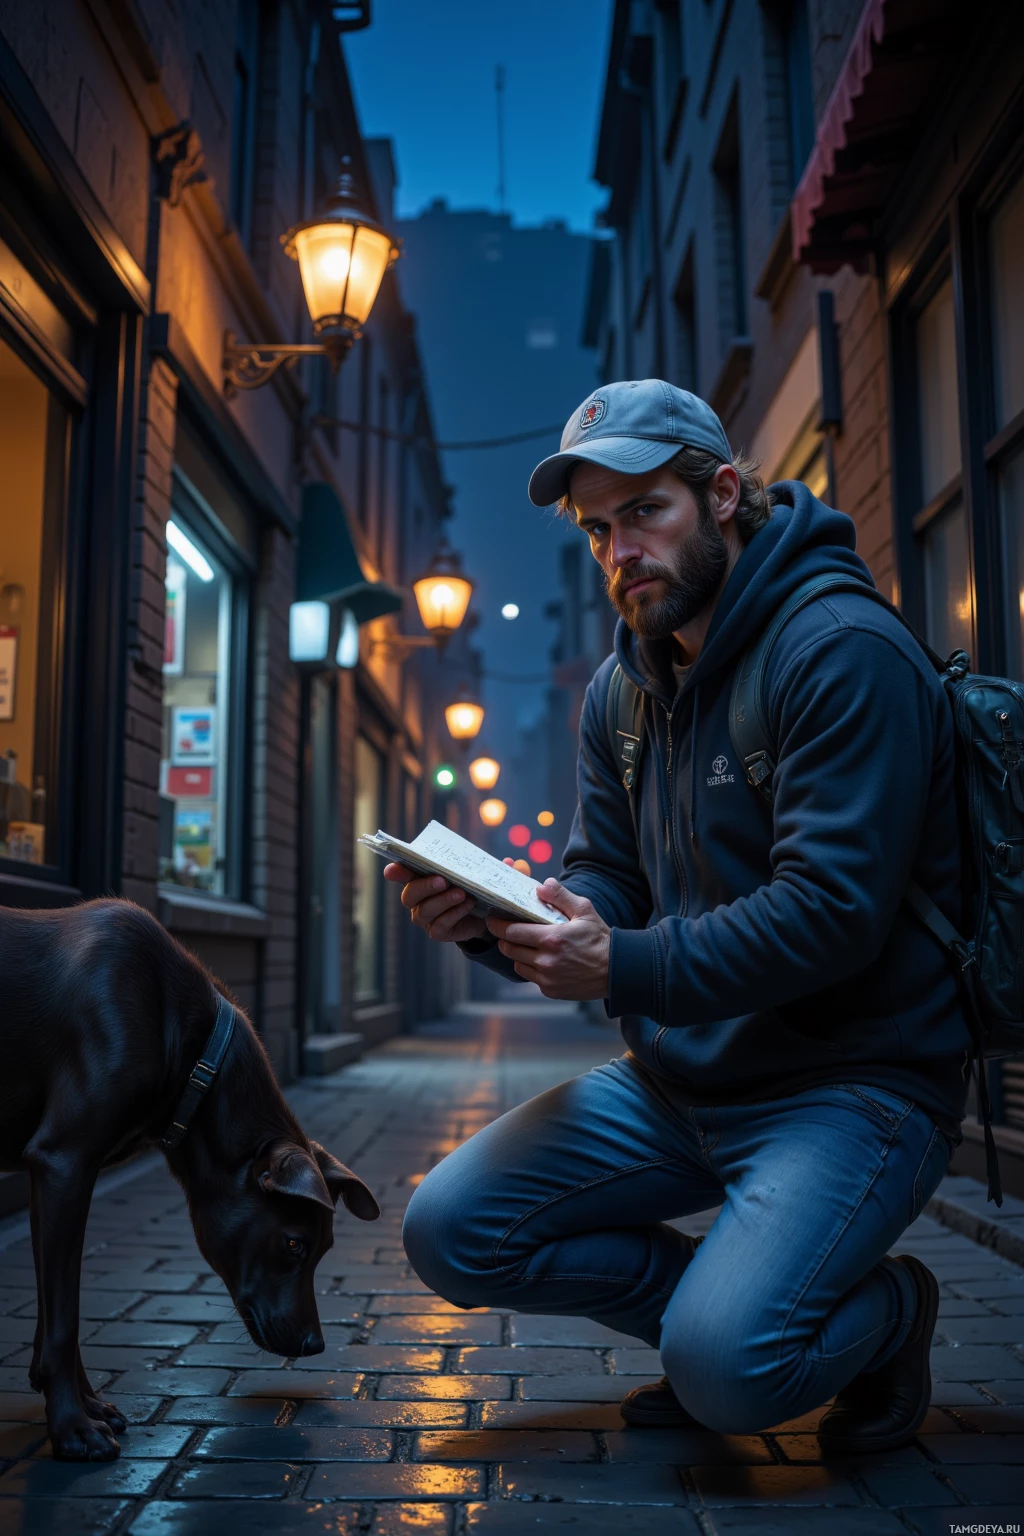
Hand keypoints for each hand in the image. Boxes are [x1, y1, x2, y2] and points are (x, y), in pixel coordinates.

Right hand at [383, 862, 486, 943]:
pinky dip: (453, 914)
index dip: (396, 871)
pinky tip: (467, 905)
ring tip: (461, 893)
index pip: (402, 874)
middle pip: (409, 895)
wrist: (484, 916)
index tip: (392, 869)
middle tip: (442, 880)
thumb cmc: (474, 888)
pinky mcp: (437, 932)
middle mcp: (418, 900)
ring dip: (442, 901)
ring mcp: (426, 918)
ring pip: (424, 911)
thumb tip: (509, 861)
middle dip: (424, 886)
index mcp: (421, 879)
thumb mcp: (479, 875)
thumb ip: (489, 868)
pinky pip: (439, 925)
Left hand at [487, 879, 610, 999]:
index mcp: (552, 939)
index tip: (492, 919)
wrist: (616, 970)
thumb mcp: (584, 910)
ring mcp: (547, 978)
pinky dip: (531, 968)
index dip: (499, 925)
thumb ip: (560, 896)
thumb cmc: (599, 939)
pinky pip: (530, 977)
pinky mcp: (550, 990)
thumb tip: (541, 886)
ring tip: (526, 945)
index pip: (512, 932)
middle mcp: (546, 961)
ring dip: (518, 954)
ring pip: (517, 964)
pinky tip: (542, 960)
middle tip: (508, 931)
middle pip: (509, 949)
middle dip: (506, 939)